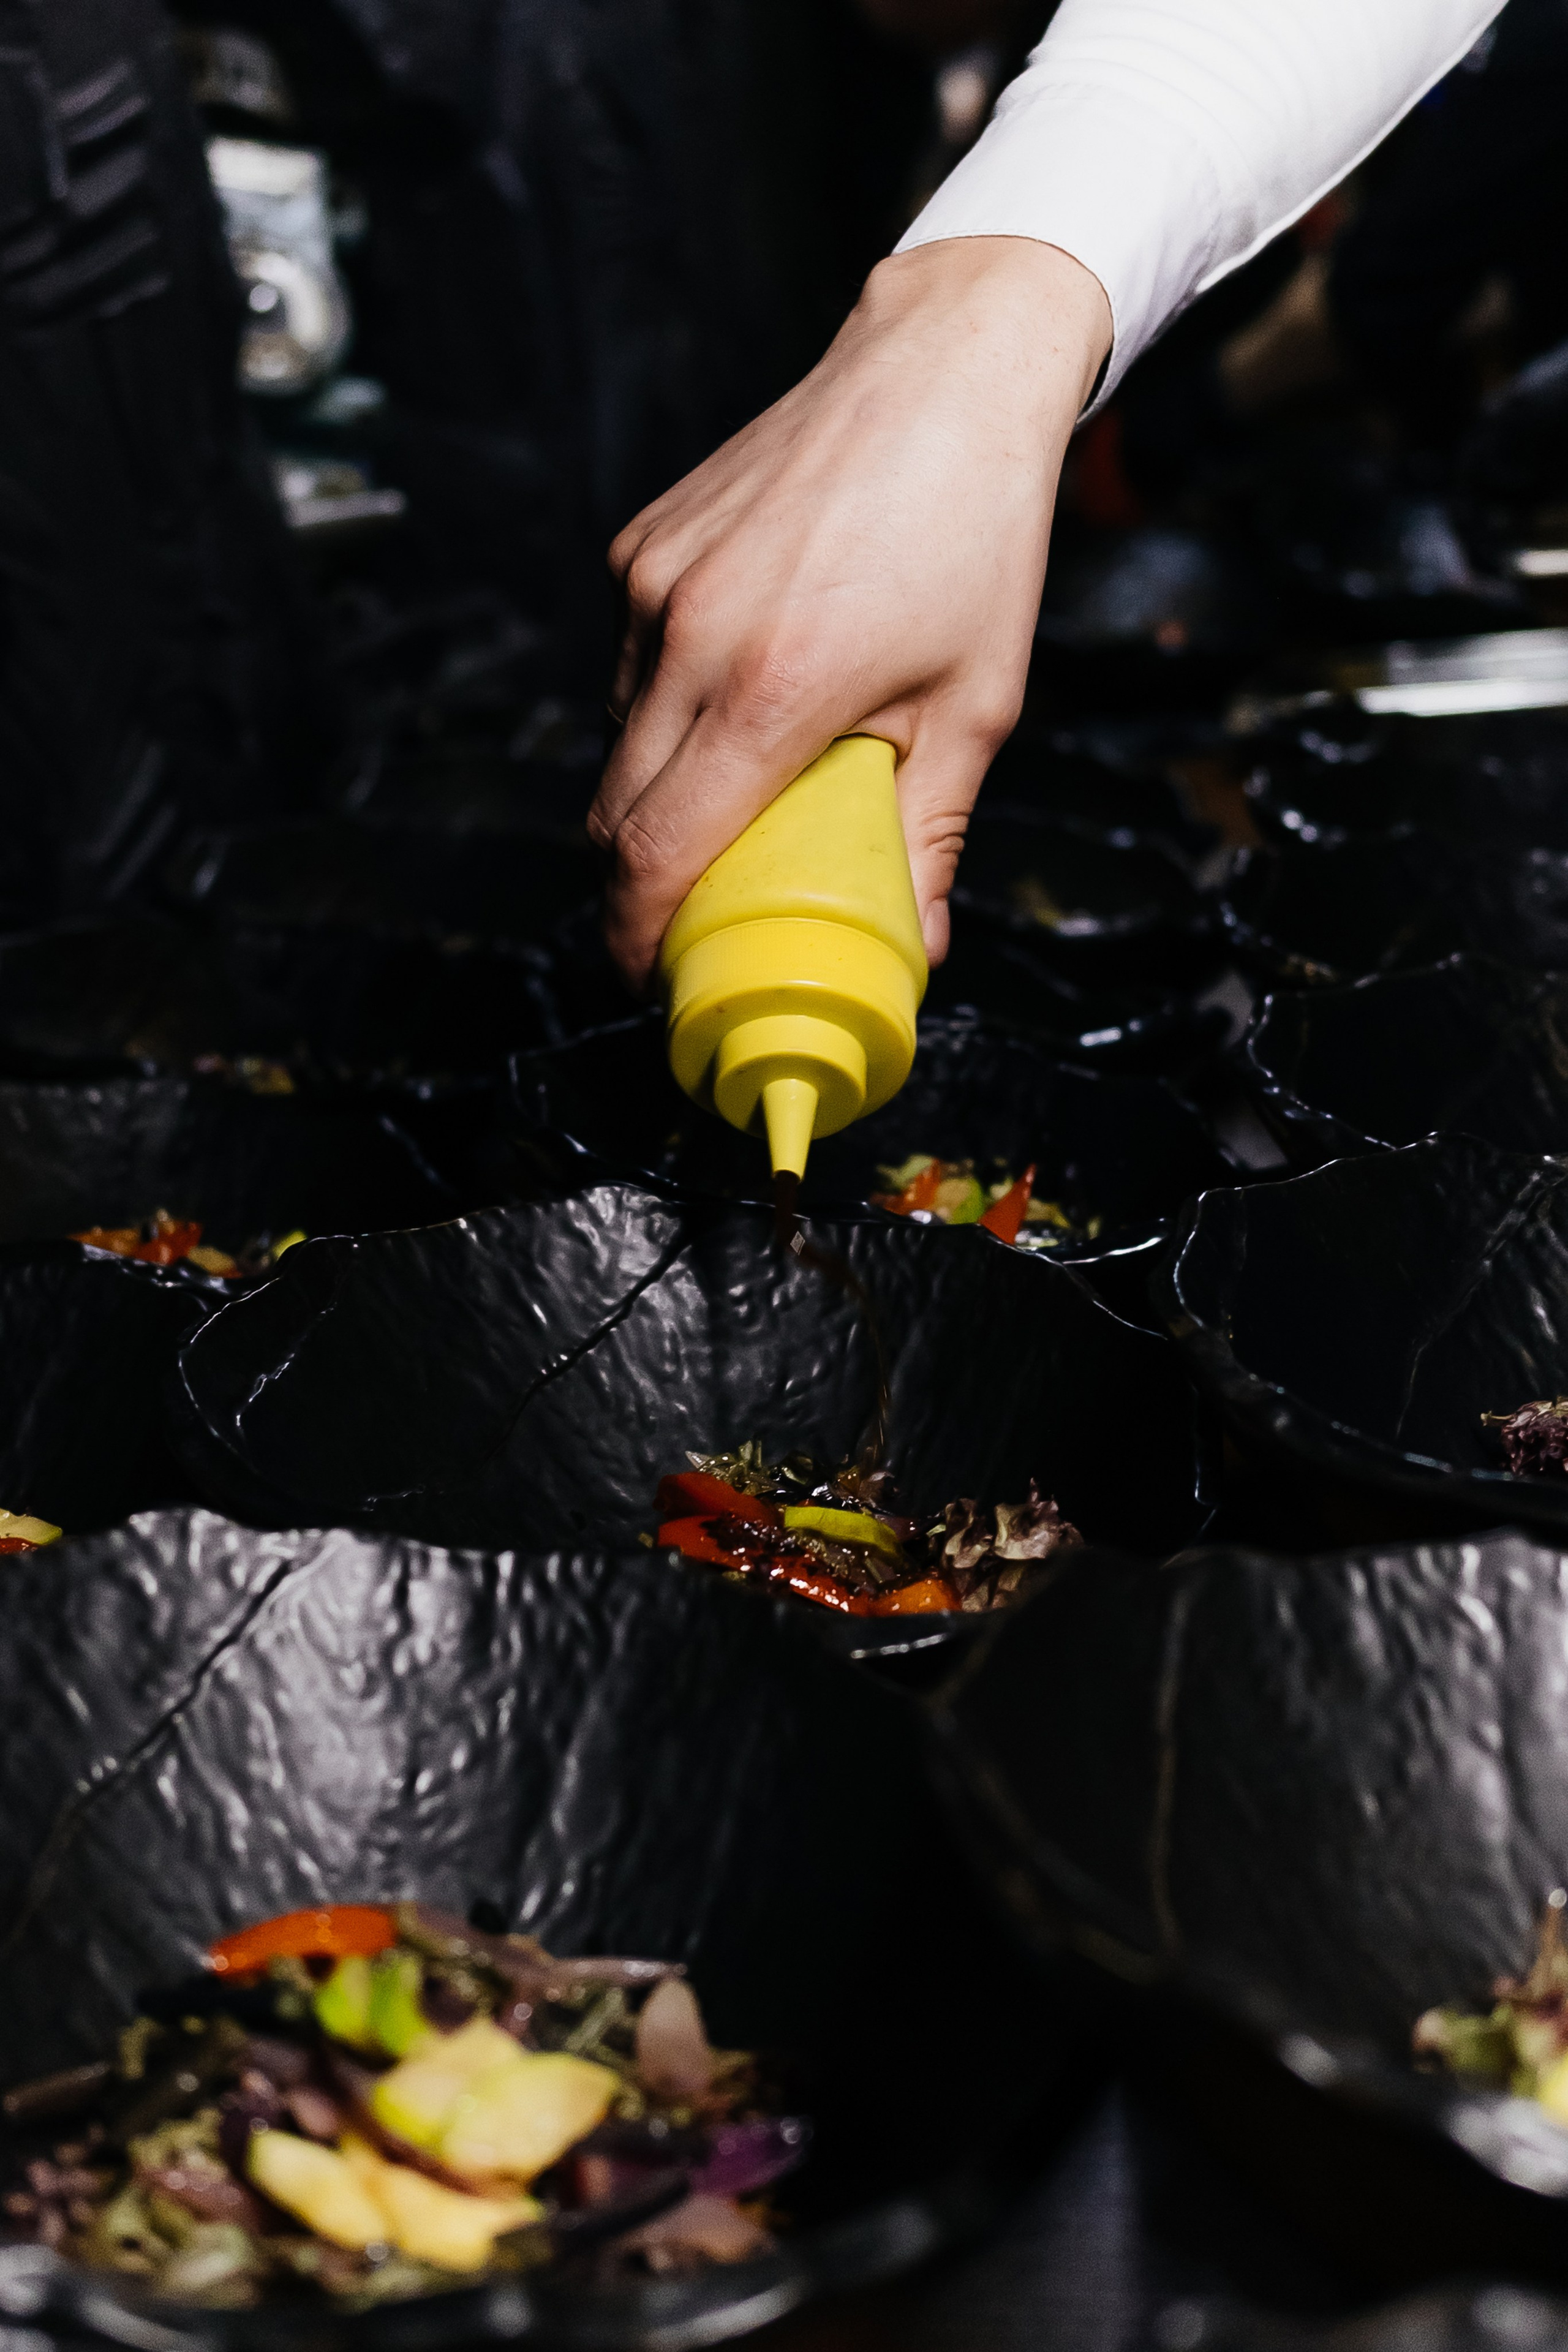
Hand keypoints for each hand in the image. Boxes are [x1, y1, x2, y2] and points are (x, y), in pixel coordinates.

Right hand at [589, 235, 1112, 989]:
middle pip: (615, 811)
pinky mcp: (641, 544)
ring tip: (737, 791)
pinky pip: (628, 664)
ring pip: (617, 739)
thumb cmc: (974, 535)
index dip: (635, 934)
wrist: (943, 372)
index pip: (653, 851)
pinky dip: (665, 704)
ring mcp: (652, 583)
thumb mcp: (975, 705)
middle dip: (641, 881)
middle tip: (696, 913)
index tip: (650, 974)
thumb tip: (916, 946)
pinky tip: (739, 686)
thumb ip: (931, 835)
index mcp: (772, 691)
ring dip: (658, 790)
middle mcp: (689, 635)